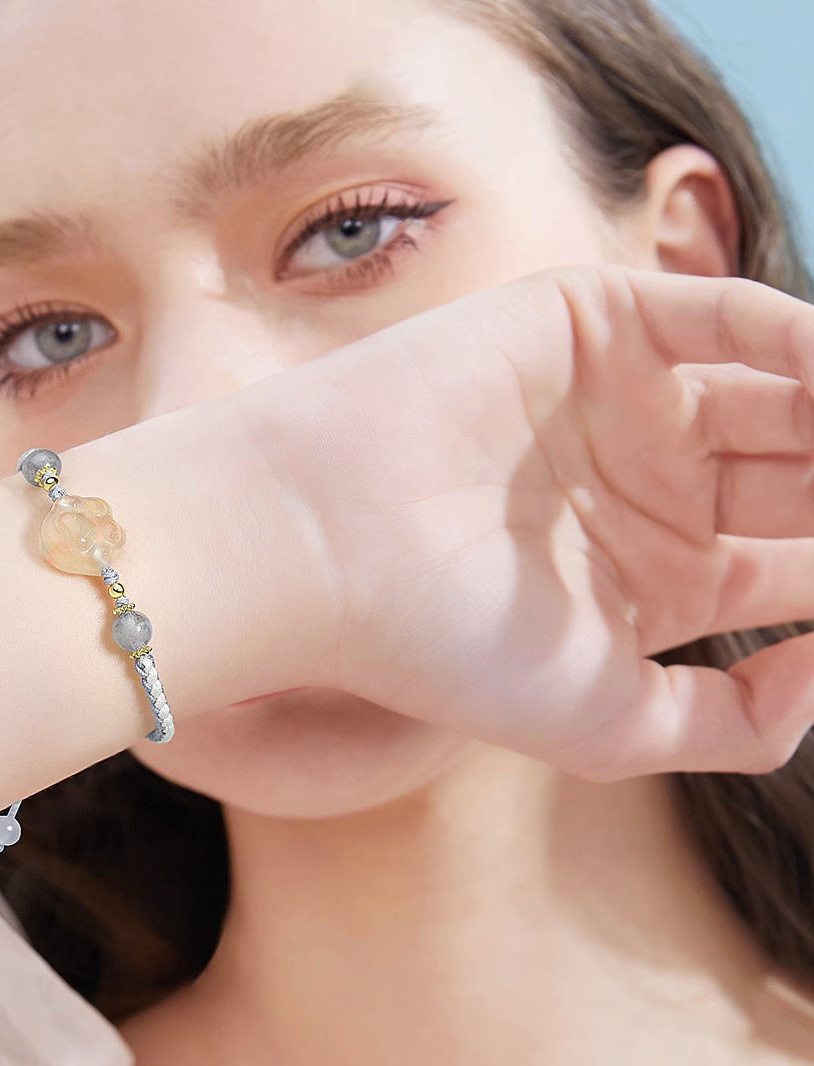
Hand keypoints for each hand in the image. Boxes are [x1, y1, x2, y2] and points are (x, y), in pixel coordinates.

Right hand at [250, 263, 813, 779]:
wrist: (321, 547)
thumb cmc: (446, 646)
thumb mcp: (611, 726)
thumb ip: (736, 724)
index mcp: (658, 580)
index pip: (804, 569)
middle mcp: (650, 487)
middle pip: (809, 477)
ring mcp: (624, 402)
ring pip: (788, 393)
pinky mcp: (592, 323)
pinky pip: (729, 316)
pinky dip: (803, 339)